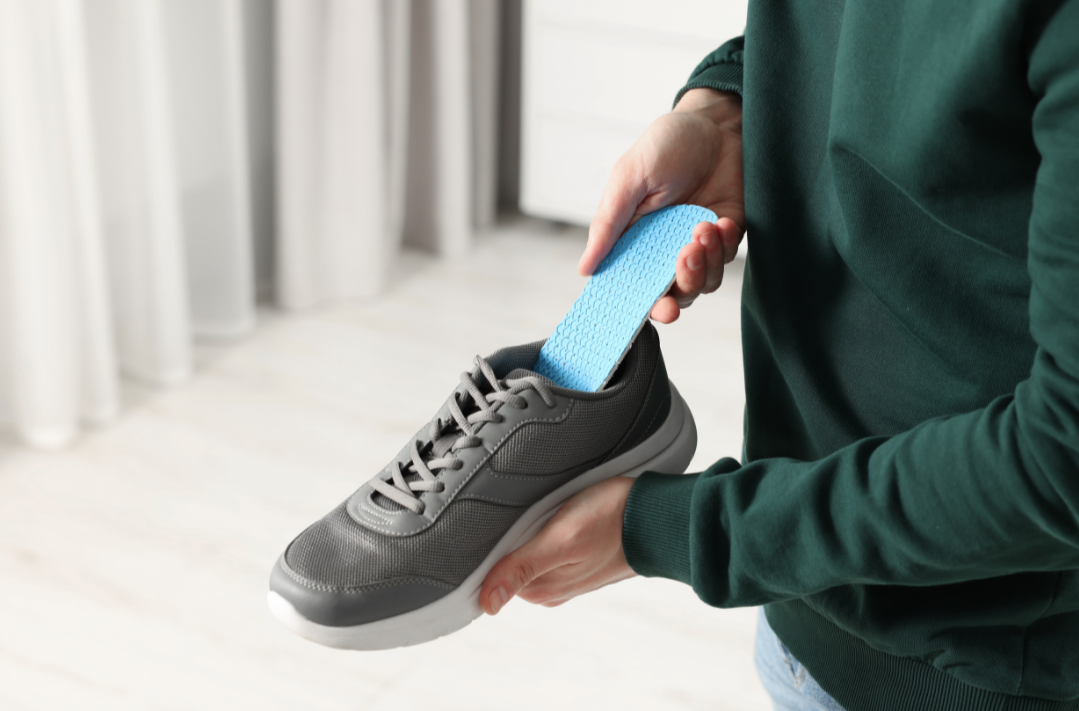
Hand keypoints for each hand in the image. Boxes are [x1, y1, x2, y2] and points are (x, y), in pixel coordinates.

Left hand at [480, 477, 635, 613]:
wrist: (655, 515)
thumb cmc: (612, 519)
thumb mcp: (561, 539)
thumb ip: (521, 568)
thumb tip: (487, 603)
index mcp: (539, 589)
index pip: (491, 571)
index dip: (489, 546)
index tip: (503, 526)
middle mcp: (548, 588)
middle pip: (506, 561)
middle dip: (509, 536)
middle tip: (531, 512)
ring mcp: (563, 575)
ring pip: (525, 552)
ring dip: (528, 530)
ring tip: (549, 511)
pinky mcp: (575, 560)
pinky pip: (545, 546)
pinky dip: (544, 529)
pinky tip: (559, 515)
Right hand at [578, 88, 744, 322]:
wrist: (719, 122)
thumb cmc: (669, 142)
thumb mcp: (629, 177)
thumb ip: (608, 224)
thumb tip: (585, 268)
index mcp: (634, 239)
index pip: (634, 285)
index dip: (642, 305)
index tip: (656, 309)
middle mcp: (665, 248)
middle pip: (672, 294)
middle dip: (680, 289)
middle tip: (684, 259)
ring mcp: (698, 244)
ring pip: (703, 282)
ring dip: (704, 263)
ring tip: (703, 227)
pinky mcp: (727, 235)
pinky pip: (726, 258)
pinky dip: (724, 245)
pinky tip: (719, 220)